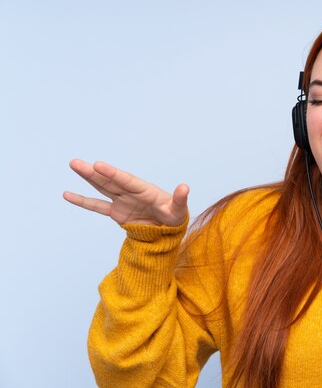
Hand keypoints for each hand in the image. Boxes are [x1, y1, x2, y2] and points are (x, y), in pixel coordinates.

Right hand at [63, 159, 188, 226]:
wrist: (168, 228)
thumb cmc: (174, 216)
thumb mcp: (178, 210)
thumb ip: (179, 199)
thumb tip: (185, 187)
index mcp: (145, 190)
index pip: (126, 180)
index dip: (112, 174)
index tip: (98, 165)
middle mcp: (131, 192)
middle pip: (110, 181)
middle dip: (94, 172)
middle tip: (76, 162)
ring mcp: (122, 201)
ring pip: (102, 187)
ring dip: (88, 178)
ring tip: (74, 165)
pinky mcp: (116, 212)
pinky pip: (97, 206)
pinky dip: (83, 201)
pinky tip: (68, 194)